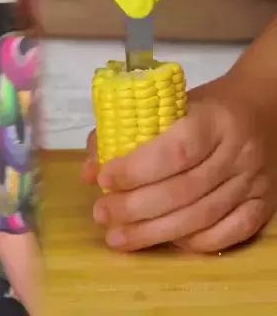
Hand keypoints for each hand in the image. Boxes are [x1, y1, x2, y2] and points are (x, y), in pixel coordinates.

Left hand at [83, 75, 276, 252]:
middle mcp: (238, 152)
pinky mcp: (264, 205)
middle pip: (184, 190)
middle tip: (102, 214)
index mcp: (213, 120)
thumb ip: (124, 133)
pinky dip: (193, 243)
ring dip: (154, 232)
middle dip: (136, 208)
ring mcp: (253, 182)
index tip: (104, 179)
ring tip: (117, 237)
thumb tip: (89, 171)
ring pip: (202, 217)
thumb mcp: (165, 105)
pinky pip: (228, 234)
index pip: (175, 150)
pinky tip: (163, 241)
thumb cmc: (202, 108)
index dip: (137, 170)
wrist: (259, 111)